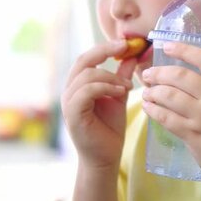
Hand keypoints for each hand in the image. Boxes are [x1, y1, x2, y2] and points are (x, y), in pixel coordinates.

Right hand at [61, 40, 136, 169]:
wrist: (105, 157)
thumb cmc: (109, 128)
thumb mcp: (118, 95)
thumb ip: (121, 76)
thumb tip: (132, 55)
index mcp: (78, 85)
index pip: (87, 58)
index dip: (105, 47)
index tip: (125, 42)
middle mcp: (69, 91)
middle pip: (83, 60)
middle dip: (105, 51)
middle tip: (126, 48)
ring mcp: (68, 102)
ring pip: (86, 75)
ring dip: (110, 76)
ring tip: (127, 86)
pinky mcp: (72, 114)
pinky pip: (86, 91)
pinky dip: (105, 87)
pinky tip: (121, 93)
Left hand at [141, 42, 200, 185]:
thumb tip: (194, 64)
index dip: (184, 49)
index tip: (167, 45)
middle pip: (182, 76)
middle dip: (159, 73)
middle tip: (148, 74)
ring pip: (170, 96)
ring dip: (153, 91)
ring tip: (147, 91)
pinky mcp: (194, 135)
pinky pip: (166, 117)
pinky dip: (154, 110)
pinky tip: (148, 107)